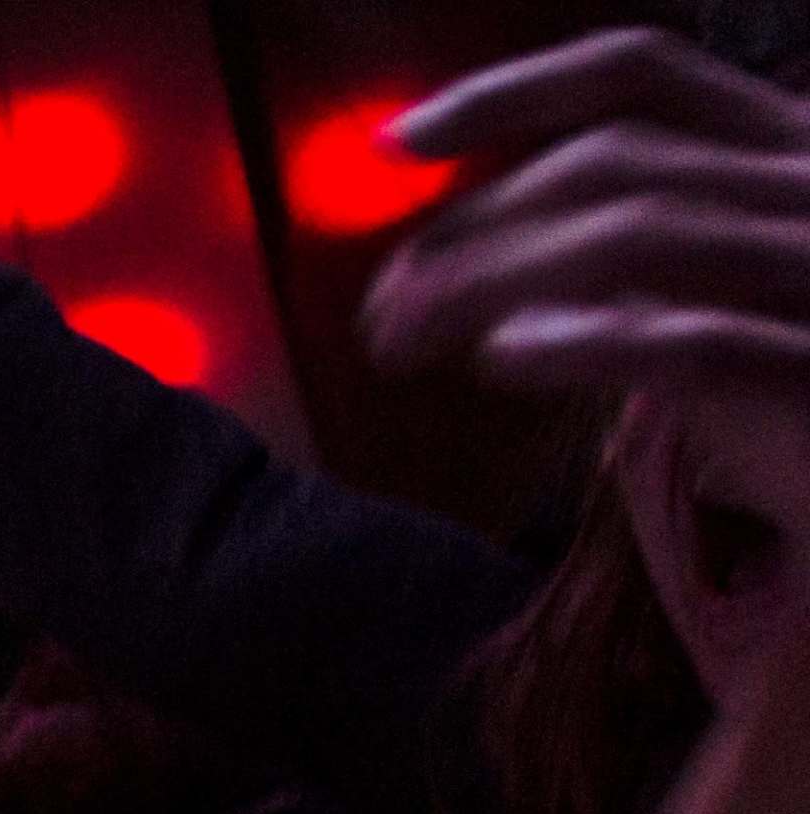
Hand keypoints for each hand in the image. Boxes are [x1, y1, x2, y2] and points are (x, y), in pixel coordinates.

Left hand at [364, 29, 809, 391]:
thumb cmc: (797, 402)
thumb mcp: (707, 294)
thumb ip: (621, 252)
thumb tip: (459, 249)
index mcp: (789, 148)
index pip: (644, 72)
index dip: (511, 93)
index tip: (401, 143)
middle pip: (616, 162)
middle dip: (475, 226)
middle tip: (384, 306)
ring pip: (641, 234)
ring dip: (496, 281)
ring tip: (409, 339)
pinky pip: (702, 341)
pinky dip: (589, 342)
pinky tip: (504, 359)